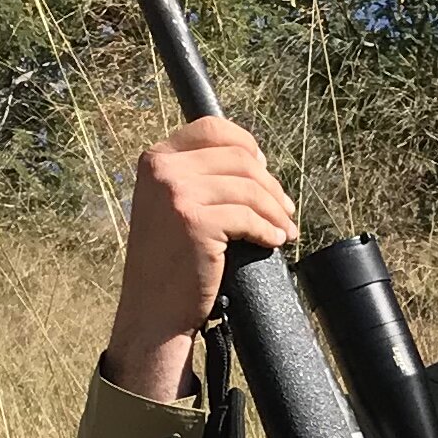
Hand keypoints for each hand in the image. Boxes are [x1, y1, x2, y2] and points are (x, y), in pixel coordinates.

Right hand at [100, 119, 294, 402]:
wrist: (152, 309)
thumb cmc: (169, 261)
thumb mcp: (171, 205)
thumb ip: (197, 176)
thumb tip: (254, 159)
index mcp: (155, 159)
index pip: (212, 128)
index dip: (246, 144)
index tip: (263, 168)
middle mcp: (163, 170)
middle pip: (239, 158)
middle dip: (270, 185)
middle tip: (285, 209)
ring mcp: (177, 194)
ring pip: (250, 188)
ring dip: (276, 211)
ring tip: (285, 229)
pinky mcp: (195, 222)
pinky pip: (249, 217)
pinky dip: (269, 230)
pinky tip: (275, 241)